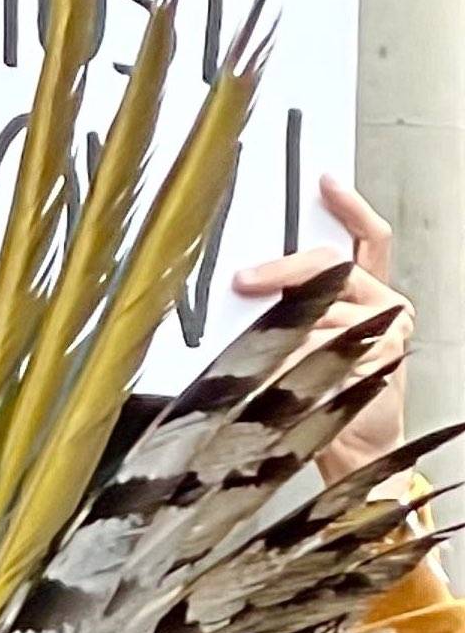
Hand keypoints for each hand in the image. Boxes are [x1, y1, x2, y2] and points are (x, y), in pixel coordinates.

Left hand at [232, 175, 413, 485]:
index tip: (324, 182)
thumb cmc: (324, 402)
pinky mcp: (383, 352)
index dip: (349, 207)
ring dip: (282, 326)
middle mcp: (383, 305)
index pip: (367, 239)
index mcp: (368, 296)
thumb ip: (290, 317)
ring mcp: (387, 328)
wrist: (356, 450)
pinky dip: (296, 354)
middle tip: (245, 279)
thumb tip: (245, 293)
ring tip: (253, 344)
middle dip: (284, 268)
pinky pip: (328, 342)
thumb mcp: (304, 349)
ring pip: (324, 307)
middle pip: (334, 264)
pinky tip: (278, 369)